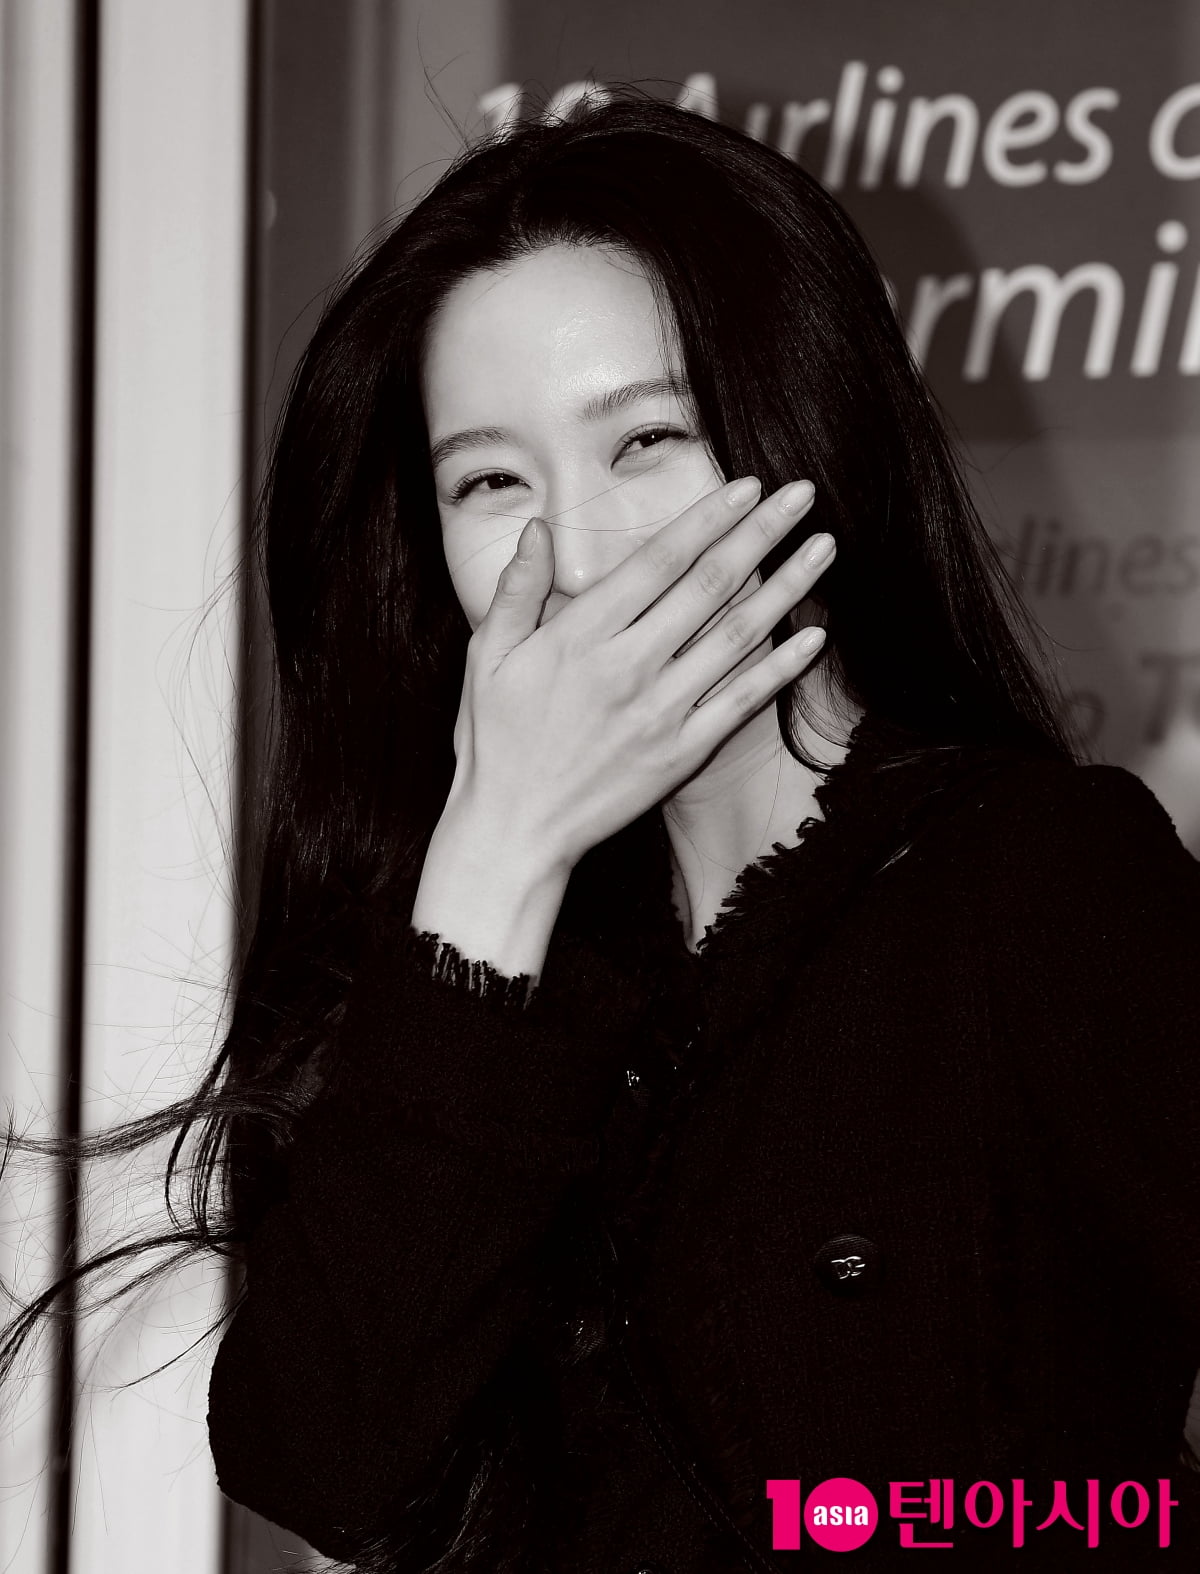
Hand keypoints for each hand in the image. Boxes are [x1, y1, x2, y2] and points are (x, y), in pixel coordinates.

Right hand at [445, 475, 834, 876]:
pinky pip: (741, 702)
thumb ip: (517, 590)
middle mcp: (627, 667)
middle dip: (761, 534)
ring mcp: (659, 713)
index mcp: (581, 636)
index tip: (746, 486)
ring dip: (786, 588)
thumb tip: (541, 529)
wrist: (513, 832)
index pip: (659, 561)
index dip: (708, 518)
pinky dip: (780, 668)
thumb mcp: (488, 657)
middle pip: (709, 586)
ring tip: (823, 549)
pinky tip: (813, 635)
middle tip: (801, 495)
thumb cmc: (494, 741)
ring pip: (736, 637)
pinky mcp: (679, 754)